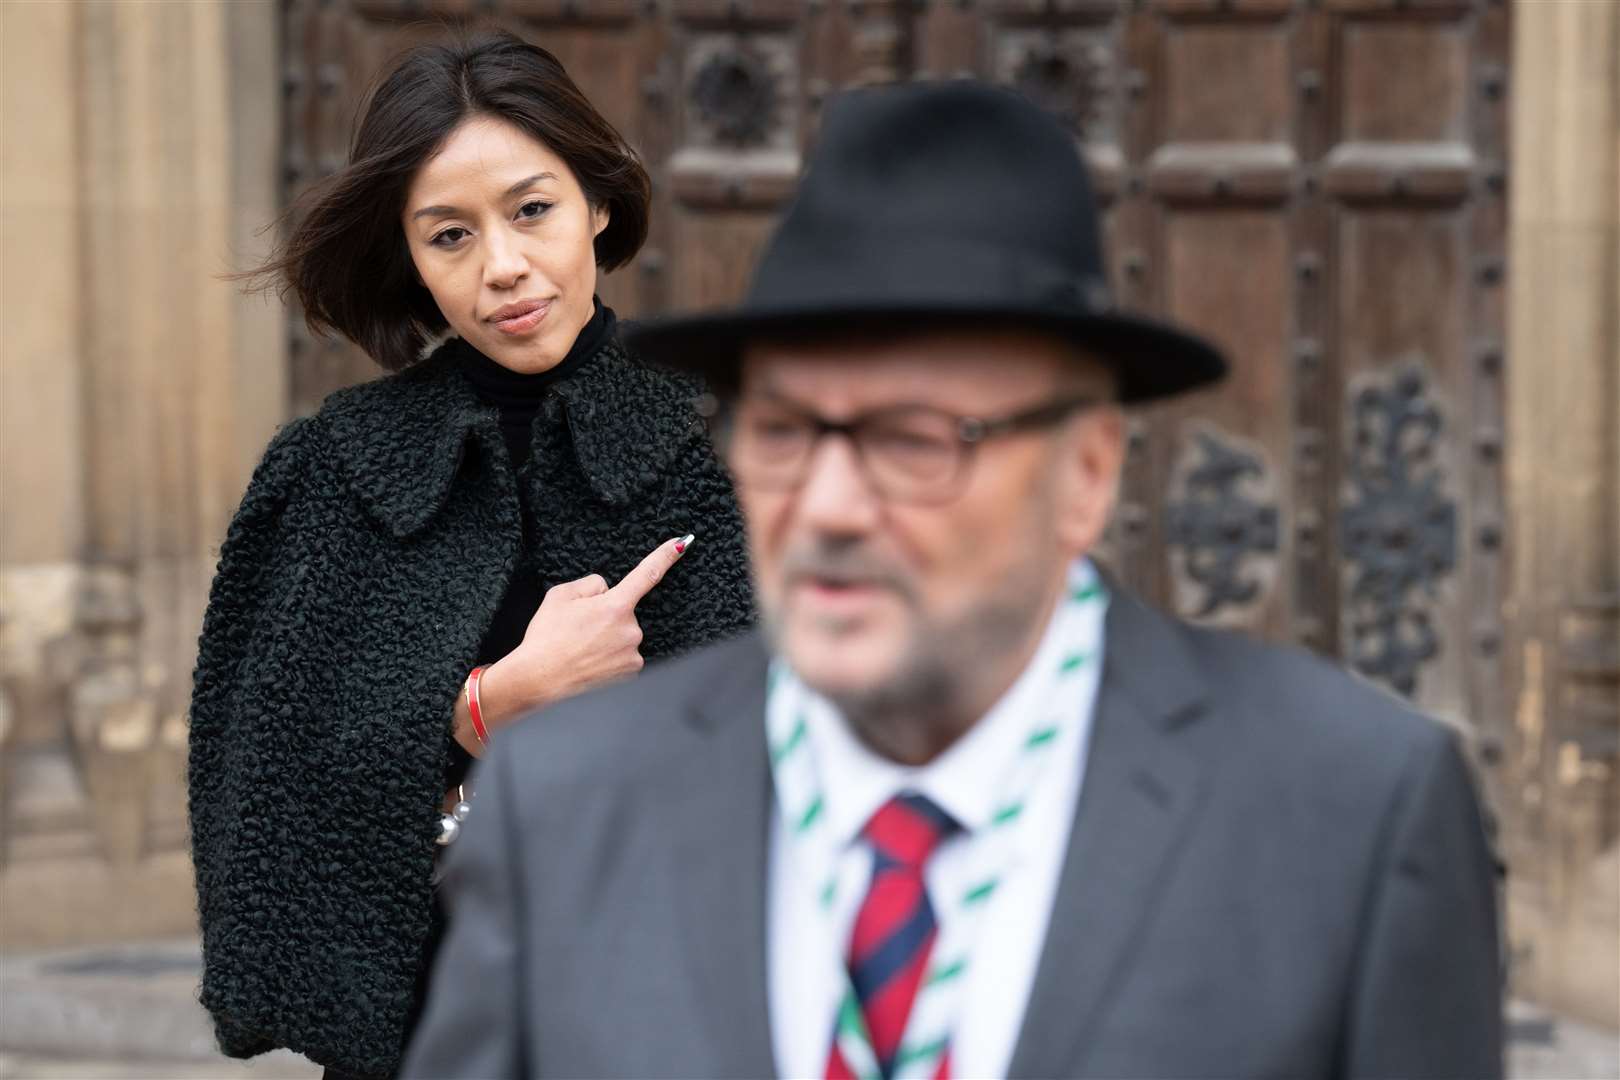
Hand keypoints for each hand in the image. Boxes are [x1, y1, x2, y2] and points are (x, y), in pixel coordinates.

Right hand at [467, 534, 694, 743]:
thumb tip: (606, 590)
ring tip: (580, 650)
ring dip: (607, 640)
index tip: (682, 543)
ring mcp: (633, 654)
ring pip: (623, 637)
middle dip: (606, 617)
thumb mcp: (560, 596)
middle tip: (579, 632)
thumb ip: (591, 585)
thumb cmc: (546, 640)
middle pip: (623, 613)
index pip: (647, 574)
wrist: (538, 681)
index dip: (666, 556)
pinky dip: (609, 658)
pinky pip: (623, 657)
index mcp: (615, 606)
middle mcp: (630, 630)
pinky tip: (589, 663)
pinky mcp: (631, 674)